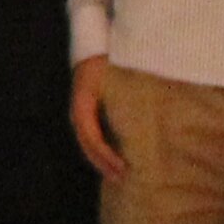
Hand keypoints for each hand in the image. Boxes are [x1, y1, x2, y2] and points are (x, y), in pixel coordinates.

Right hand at [70, 55, 126, 180]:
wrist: (91, 45)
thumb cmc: (104, 61)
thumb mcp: (113, 78)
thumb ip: (124, 97)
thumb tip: (145, 115)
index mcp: (83, 106)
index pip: (93, 139)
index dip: (106, 156)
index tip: (123, 167)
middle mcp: (78, 113)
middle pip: (88, 147)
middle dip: (104, 164)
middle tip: (123, 179)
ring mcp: (80, 113)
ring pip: (88, 145)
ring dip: (102, 161)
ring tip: (119, 175)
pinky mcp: (86, 112)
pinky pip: (92, 137)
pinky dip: (102, 151)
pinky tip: (115, 158)